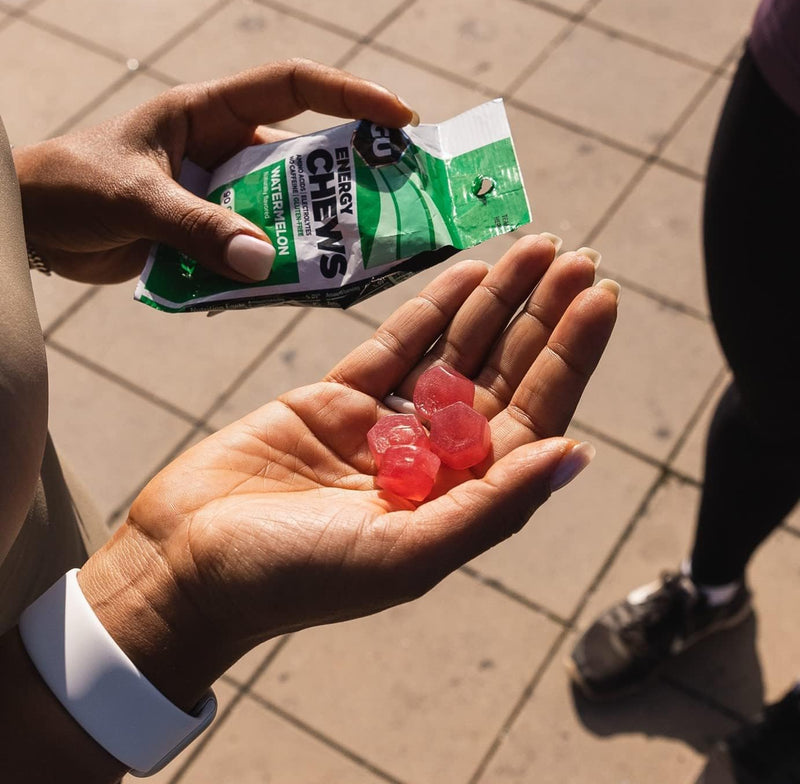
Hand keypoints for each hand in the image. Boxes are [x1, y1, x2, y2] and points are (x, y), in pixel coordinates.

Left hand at [12, 58, 415, 283]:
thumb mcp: (134, 198)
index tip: (399, 117)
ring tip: (360, 256)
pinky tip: (302, 286)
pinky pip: (259, 249)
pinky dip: (279, 268)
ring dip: (316, 233)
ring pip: (285, 211)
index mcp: (208, 113)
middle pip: (304, 156)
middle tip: (400, 203)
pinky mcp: (212, 235)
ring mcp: (221, 195)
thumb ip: (197, 229)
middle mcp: (224, 150)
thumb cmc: (70, 187)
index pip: (291, 87)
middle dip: (351, 177)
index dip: (349, 96)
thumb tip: (264, 262)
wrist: (33, 228)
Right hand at [78, 234, 617, 710]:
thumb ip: (490, 505)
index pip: (533, 417)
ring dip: (495, 300)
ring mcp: (385, 425)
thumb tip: (574, 455)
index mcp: (458, 498)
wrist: (188, 563)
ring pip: (454, 350)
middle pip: (502, 374)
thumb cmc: (295, 577)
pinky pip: (395, 345)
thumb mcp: (405, 553)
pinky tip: (466, 273)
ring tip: (534, 247)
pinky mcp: (336, 399)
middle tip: (577, 255)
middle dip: (541, 317)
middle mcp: (432, 459)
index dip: (569, 358)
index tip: (600, 299)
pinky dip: (430, 308)